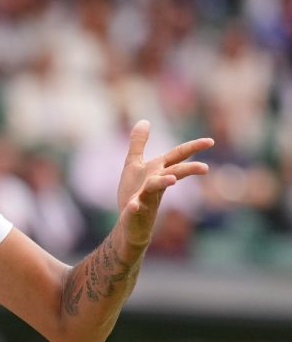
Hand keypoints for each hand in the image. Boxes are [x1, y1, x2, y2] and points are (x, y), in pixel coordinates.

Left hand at [117, 120, 213, 247]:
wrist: (130, 221)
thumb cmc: (135, 191)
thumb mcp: (134, 163)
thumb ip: (139, 143)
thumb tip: (145, 120)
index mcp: (158, 170)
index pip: (178, 156)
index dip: (193, 148)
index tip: (211, 141)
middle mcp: (156, 182)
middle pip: (174, 172)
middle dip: (188, 169)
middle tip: (206, 168)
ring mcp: (147, 196)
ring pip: (156, 187)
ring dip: (164, 182)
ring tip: (172, 179)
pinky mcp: (135, 209)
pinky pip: (136, 208)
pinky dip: (135, 206)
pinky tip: (134, 206)